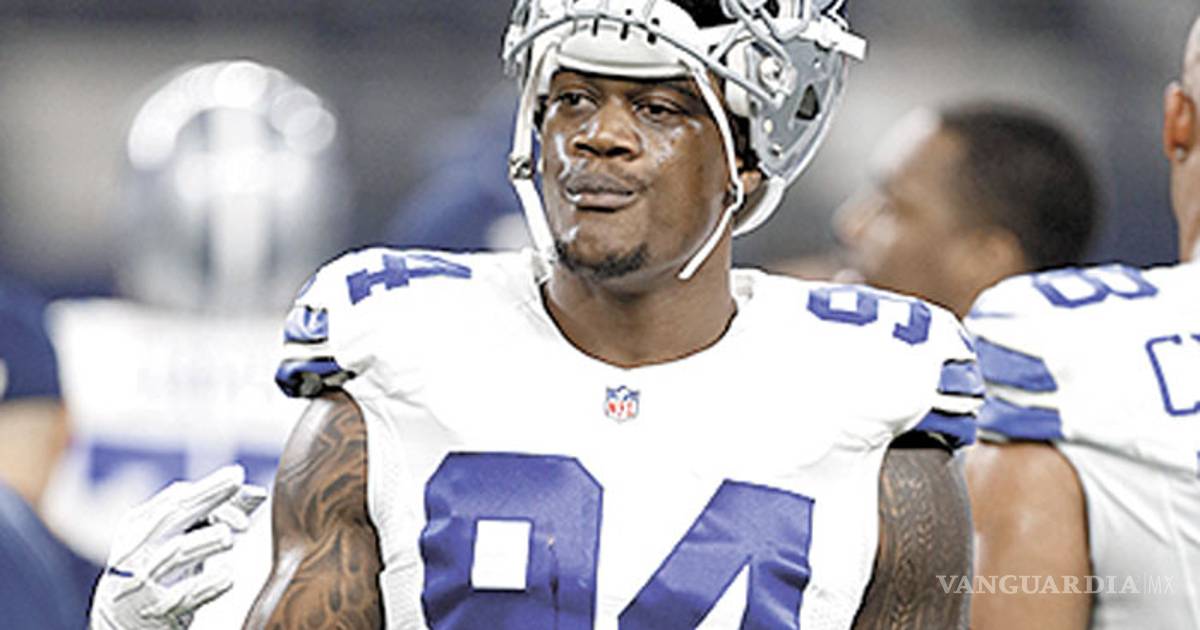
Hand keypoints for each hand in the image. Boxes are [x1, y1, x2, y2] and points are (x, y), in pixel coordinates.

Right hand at [90, 465, 267, 629]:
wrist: (126, 619)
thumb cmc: (160, 568)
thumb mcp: (178, 539)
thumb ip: (216, 515)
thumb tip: (256, 493)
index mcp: (138, 525)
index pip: (175, 499)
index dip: (209, 488)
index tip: (239, 479)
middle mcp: (137, 548)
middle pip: (173, 516)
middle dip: (206, 496)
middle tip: (236, 479)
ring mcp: (144, 579)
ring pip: (175, 554)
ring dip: (204, 541)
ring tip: (227, 535)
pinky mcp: (157, 610)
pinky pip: (185, 595)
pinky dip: (208, 584)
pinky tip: (228, 575)